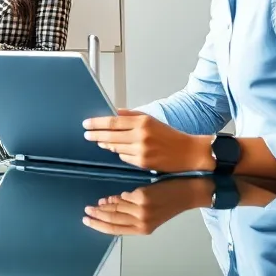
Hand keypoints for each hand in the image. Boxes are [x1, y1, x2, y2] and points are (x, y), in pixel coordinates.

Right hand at [82, 178, 215, 235]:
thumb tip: (110, 205)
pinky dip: (117, 197)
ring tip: (95, 204)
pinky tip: (112, 196)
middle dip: (97, 216)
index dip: (99, 226)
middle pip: (113, 220)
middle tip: (86, 211)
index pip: (116, 230)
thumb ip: (132, 213)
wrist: (188, 194)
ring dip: (103, 207)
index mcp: (143, 229)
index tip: (87, 221)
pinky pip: (124, 197)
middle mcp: (141, 222)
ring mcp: (141, 210)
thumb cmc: (170, 203)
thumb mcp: (152, 214)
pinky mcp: (142, 197)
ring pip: (116, 209)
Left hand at [83, 111, 215, 173]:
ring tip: (101, 141)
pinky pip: (124, 158)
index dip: (96, 123)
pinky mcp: (142, 163)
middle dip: (95, 135)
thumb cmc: (169, 135)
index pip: (112, 122)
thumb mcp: (150, 120)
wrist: (188, 153)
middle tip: (86, 134)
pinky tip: (121, 150)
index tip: (86, 124)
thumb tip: (112, 113)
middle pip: (110, 135)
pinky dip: (121, 154)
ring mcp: (141, 151)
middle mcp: (140, 136)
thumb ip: (130, 116)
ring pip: (115, 148)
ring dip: (106, 144)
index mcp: (142, 122)